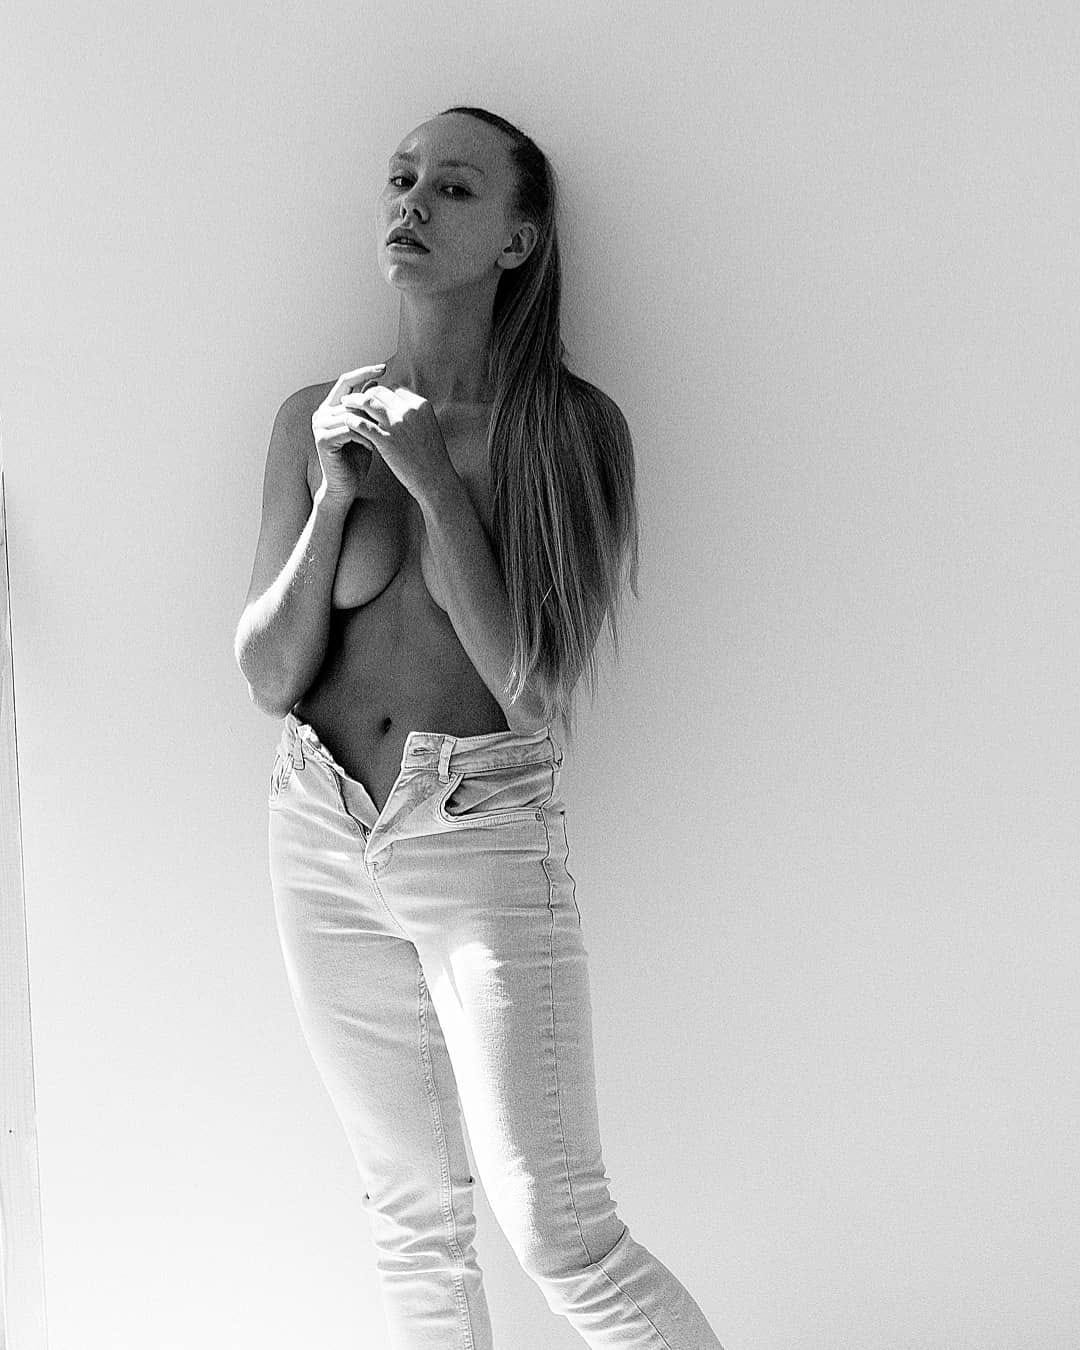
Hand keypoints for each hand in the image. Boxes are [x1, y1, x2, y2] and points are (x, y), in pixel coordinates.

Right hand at [310, 363, 386, 503]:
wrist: (346, 485)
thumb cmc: (358, 456)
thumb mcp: (366, 427)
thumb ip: (366, 407)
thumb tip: (376, 384)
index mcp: (330, 406)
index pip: (347, 380)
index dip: (364, 372)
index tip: (384, 367)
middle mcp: (321, 413)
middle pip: (351, 398)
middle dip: (373, 405)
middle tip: (392, 409)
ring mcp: (319, 426)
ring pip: (351, 414)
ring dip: (370, 424)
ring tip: (385, 435)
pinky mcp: (322, 440)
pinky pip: (349, 430)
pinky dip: (364, 437)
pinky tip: (374, 445)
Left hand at [340, 382, 455, 505]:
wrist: (434, 479)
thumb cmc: (431, 456)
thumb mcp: (428, 426)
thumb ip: (413, 414)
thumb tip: (395, 406)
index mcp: (421, 405)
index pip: (395, 389)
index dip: (382, 393)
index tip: (372, 399)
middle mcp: (409, 410)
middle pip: (380, 392)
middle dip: (365, 393)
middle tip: (353, 398)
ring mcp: (397, 424)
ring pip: (368, 402)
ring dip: (354, 400)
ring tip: (344, 403)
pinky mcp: (386, 440)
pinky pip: (362, 424)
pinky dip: (352, 420)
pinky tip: (346, 421)